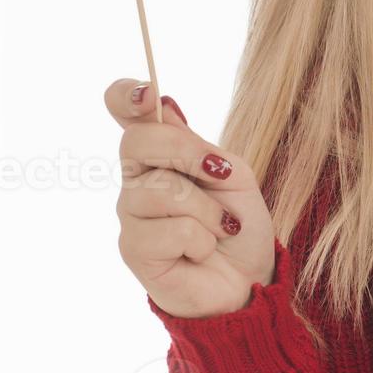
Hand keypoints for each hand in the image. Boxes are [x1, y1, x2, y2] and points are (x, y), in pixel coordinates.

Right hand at [107, 78, 275, 317]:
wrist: (251, 279)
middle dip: (189, 154)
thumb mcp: (232, 174)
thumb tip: (162, 105)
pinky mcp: (134, 250)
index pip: (122, 110)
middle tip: (223, 176)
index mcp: (159, 153)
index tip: (147, 93)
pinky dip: (203, 240)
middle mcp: (136, 180)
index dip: (125, 95)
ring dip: (207, 211)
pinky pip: (172, 230)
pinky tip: (203, 252)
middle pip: (137, 142)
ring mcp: (130, 215)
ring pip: (161, 191)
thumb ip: (197, 145)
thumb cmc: (238, 224)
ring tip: (220, 228)